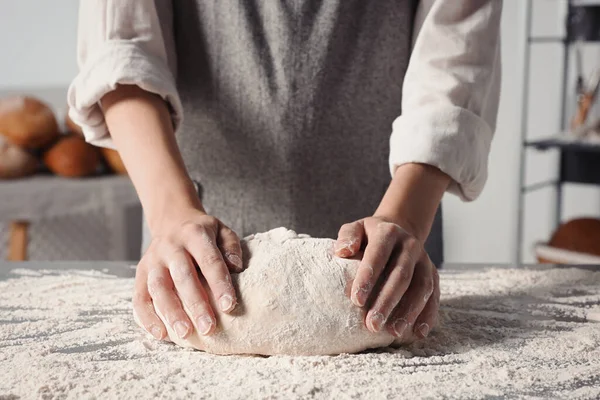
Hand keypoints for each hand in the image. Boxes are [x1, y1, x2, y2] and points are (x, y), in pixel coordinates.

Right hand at [133, 208, 242, 340]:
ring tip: (185, 334)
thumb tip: (236, 268)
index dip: (219, 283)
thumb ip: (231, 247)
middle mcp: (171, 246)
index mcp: (194, 234)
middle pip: (182, 277)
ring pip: (159, 288)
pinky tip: (161, 334)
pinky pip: (140, 297)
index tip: (229, 306)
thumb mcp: (221, 231)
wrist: (172, 221)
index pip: (209, 260)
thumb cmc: (202, 233)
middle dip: (195, 304)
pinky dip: (148, 317)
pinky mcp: (140, 273)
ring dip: (171, 313)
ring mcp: (153, 260)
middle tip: (208, 328)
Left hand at [335, 216, 439, 342]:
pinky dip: (428, 315)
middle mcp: (410, 245)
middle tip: (372, 325)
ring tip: (394, 332)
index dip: (368, 278)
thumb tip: (342, 252)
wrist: (400, 229)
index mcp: (388, 233)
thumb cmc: (370, 236)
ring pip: (421, 287)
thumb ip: (348, 237)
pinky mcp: (434, 274)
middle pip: (401, 275)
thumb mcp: (356, 229)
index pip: (378, 255)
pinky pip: (434, 296)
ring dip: (408, 311)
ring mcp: (425, 260)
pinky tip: (418, 333)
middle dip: (387, 302)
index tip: (356, 301)